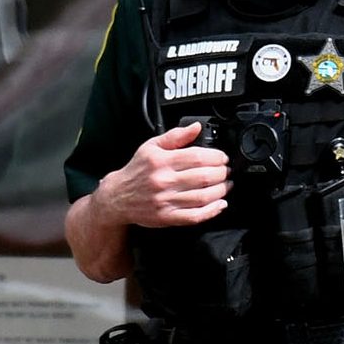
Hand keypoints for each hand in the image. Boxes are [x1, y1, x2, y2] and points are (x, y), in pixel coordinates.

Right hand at [105, 122, 230, 228]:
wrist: (117, 197)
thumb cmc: (137, 171)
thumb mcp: (151, 147)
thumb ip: (175, 136)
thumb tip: (196, 127)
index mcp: (161, 161)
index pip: (198, 157)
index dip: (217, 157)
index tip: (223, 157)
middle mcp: (163, 181)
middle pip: (204, 177)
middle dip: (222, 173)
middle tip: (226, 171)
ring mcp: (166, 201)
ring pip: (203, 197)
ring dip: (221, 190)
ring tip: (226, 185)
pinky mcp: (167, 217)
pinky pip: (195, 216)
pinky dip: (212, 211)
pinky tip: (220, 204)